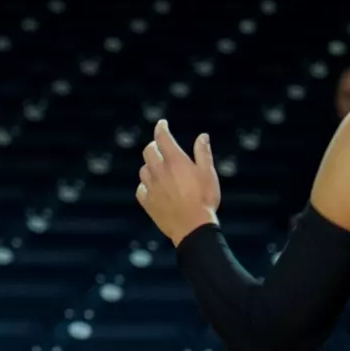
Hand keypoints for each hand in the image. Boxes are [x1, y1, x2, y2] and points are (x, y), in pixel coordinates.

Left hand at [135, 119, 220, 246]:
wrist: (192, 227)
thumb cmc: (204, 199)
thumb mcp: (208, 173)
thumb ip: (203, 153)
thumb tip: (202, 136)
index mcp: (175, 161)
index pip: (162, 137)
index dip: (161, 128)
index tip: (162, 123)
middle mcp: (159, 171)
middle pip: (148, 151)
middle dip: (154, 146)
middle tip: (161, 148)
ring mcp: (151, 187)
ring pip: (143, 169)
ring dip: (150, 166)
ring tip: (159, 169)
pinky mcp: (147, 202)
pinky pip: (141, 189)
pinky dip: (145, 185)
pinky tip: (153, 188)